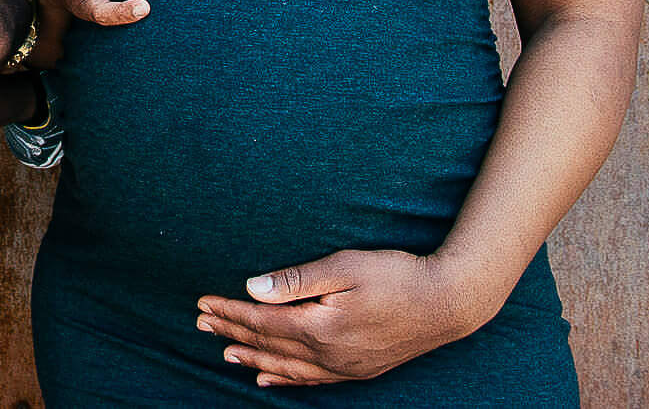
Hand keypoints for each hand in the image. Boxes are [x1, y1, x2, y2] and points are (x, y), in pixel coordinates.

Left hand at [195, 250, 492, 386]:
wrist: (448, 302)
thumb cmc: (397, 276)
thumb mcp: (344, 267)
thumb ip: (297, 280)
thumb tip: (252, 288)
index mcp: (319, 327)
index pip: (261, 321)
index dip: (229, 312)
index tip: (202, 304)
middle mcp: (328, 354)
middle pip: (268, 345)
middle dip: (232, 333)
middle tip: (200, 324)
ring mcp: (344, 367)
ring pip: (286, 368)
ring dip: (253, 358)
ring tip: (225, 353)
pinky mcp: (358, 371)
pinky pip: (312, 381)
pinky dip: (285, 379)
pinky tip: (269, 379)